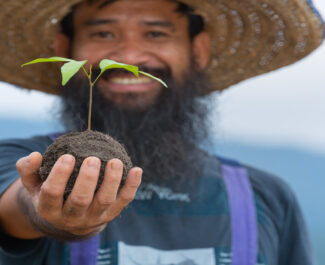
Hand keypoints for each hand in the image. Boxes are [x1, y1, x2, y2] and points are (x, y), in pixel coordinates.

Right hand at [16, 152, 141, 237]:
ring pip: (105, 201)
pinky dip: (132, 186)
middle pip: (80, 200)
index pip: (52, 194)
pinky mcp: (111, 213)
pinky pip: (124, 200)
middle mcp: (72, 216)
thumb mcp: (35, 185)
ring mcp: (94, 216)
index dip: (59, 176)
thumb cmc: (52, 195)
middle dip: (87, 179)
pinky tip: (136, 169)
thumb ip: (29, 171)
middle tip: (93, 159)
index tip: (67, 156)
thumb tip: (34, 155)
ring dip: (112, 181)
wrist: (69, 220)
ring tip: (115, 161)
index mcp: (49, 209)